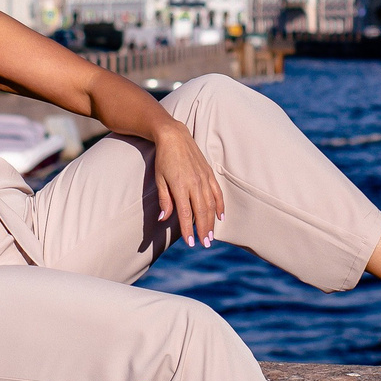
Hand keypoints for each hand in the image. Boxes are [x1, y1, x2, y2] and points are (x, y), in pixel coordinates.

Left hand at [150, 122, 224, 247]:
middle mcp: (195, 183)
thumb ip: (164, 200)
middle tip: (204, 244)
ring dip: (211, 221)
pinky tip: (220, 217)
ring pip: (211, 204)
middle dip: (203, 229)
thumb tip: (164, 219)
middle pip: (201, 211)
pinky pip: (217, 193)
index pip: (186, 214)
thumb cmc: (163, 159)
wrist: (174, 136)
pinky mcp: (209, 173)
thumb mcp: (159, 179)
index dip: (188, 230)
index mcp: (180, 186)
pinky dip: (220, 205)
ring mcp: (204, 178)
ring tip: (211, 235)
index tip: (190, 243)